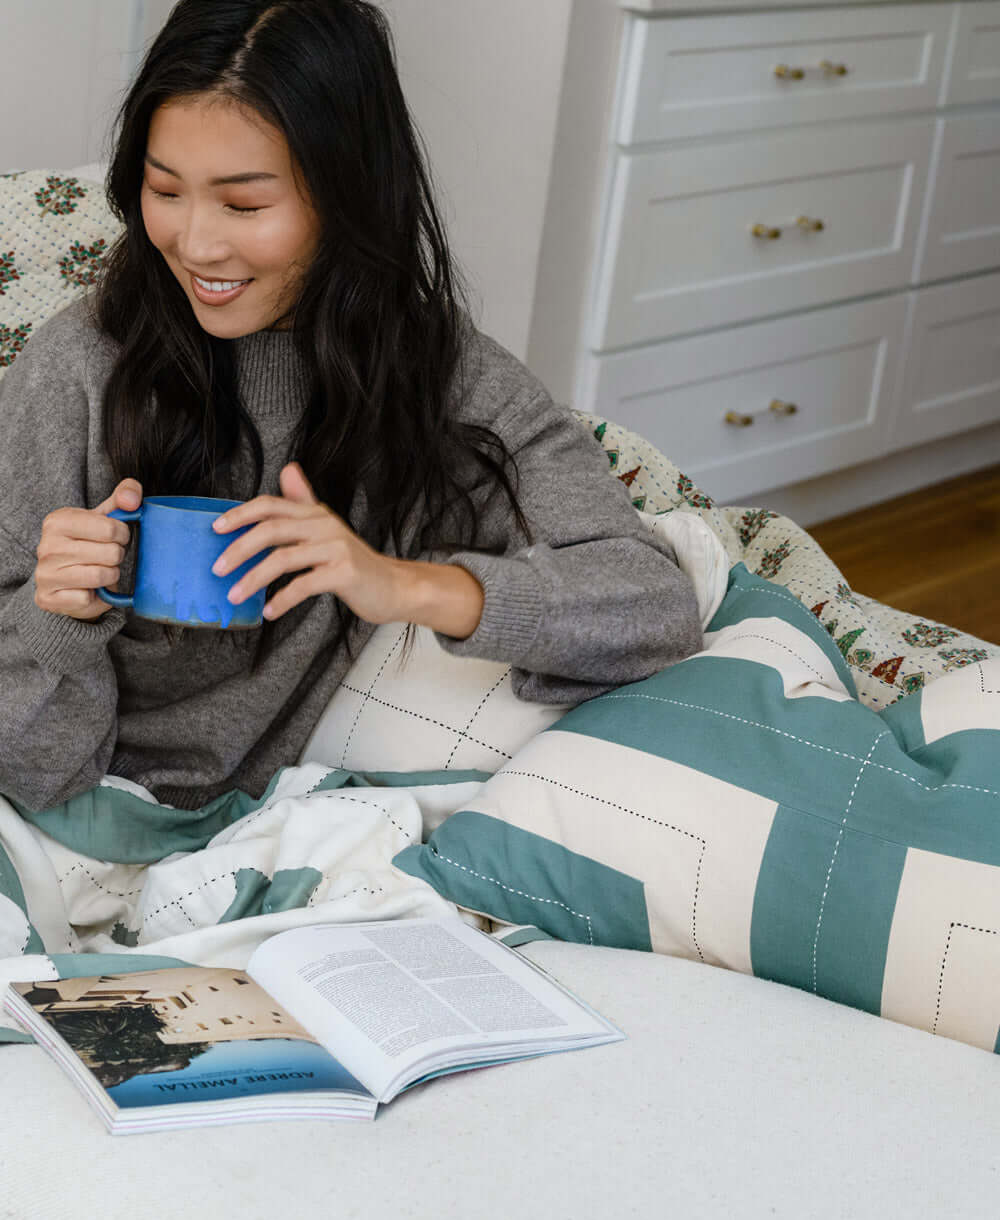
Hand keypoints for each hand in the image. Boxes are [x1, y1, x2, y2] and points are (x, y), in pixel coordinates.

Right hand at [33, 479, 142, 619]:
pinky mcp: (47, 598)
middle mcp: (46, 546)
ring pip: (100, 576)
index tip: (116, 537)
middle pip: (110, 553)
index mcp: (57, 521)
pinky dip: (95, 597)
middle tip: (108, 556)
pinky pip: (87, 599)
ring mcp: (44, 573)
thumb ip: (124, 497)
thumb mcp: (106, 517)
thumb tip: (132, 498)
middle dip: (117, 556)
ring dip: (110, 576)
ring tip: (102, 570)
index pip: (110, 528)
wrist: (68, 580)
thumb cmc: (90, 544)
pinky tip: (88, 589)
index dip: (122, 535)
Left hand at [212, 464, 483, 636]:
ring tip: (235, 595)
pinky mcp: (343, 573)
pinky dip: (282, 599)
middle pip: (271, 530)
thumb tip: (288, 470)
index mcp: (315, 514)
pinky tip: (269, 611)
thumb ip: (305, 502)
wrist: (394, 587)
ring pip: (282, 559)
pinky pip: (303, 585)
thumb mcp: (328, 530)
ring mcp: (335, 548)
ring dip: (253, 579)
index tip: (216, 529)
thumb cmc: (354, 563)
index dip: (240, 514)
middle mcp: (324, 526)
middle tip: (217, 568)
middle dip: (239, 549)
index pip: (270, 506)